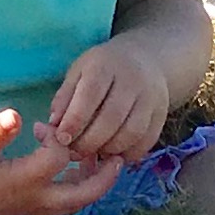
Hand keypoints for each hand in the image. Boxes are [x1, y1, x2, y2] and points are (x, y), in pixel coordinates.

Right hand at [0, 105, 123, 214]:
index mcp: (25, 181)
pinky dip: (75, 188)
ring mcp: (33, 209)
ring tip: (101, 161)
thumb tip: (15, 115)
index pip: (59, 156)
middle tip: (118, 156)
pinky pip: (62, 203)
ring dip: (91, 184)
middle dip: (104, 177)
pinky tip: (71, 170)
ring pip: (74, 202)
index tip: (43, 125)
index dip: (58, 136)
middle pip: (83, 195)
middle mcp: (36, 200)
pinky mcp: (28, 211)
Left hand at [46, 30, 175, 166]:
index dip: (75, 120)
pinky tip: (112, 155)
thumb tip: (52, 127)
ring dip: (109, 150)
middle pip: (112, 118)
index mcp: (105, 65)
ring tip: (92, 154)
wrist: (144, 60)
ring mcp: (151, 97)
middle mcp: (132, 80)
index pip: (90, 95)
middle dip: (89, 141)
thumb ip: (64, 98)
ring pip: (131, 132)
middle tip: (74, 153)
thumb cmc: (102, 69)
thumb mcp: (78, 73)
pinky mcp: (162, 114)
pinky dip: (128, 154)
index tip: (61, 138)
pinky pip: (147, 141)